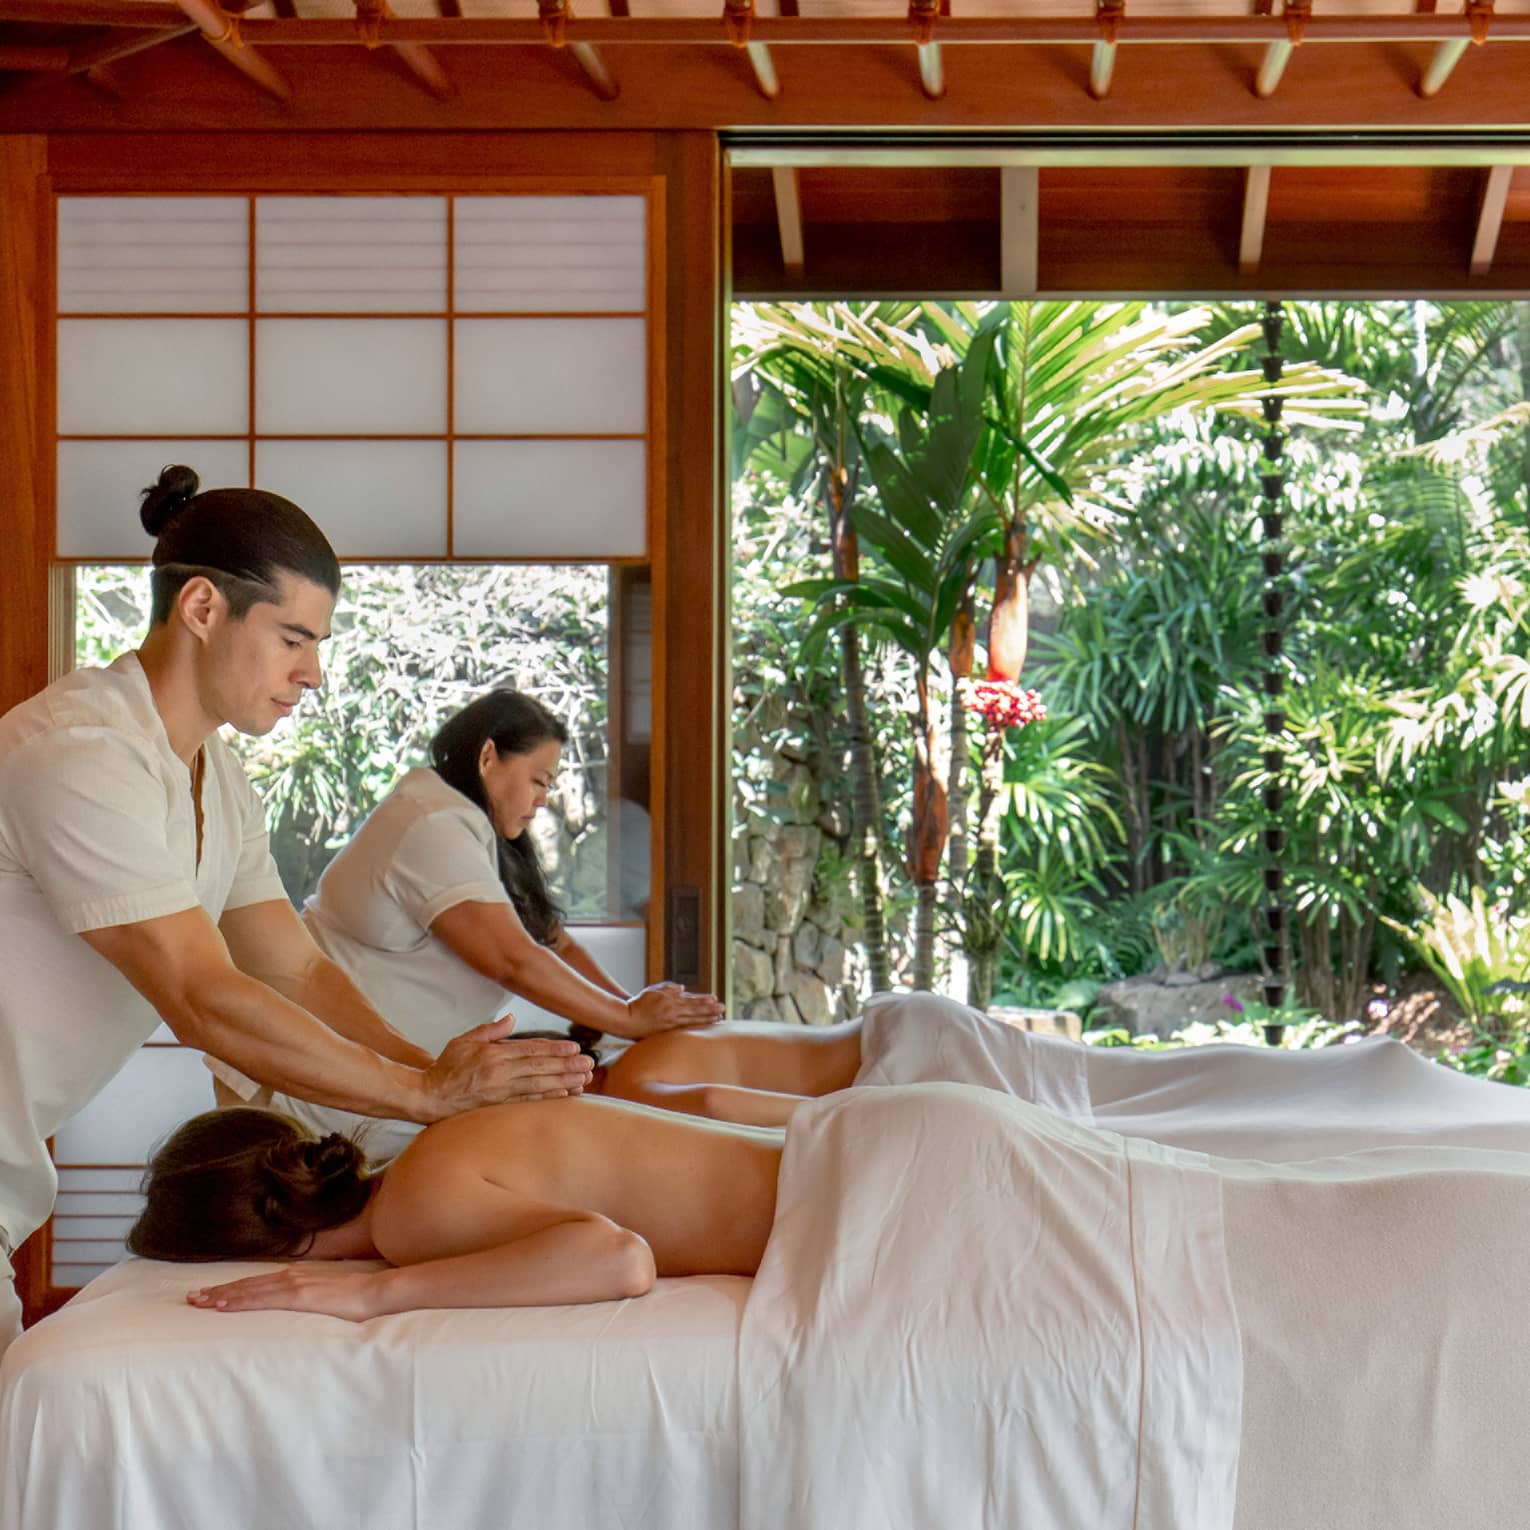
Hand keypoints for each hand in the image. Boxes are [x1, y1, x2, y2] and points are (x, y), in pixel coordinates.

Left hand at [187, 1266, 385, 1322]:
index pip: (257, 1284)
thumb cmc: (355, 1299)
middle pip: (247, 1285)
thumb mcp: (325, 1299)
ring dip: (222, 1296)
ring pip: (249, 1290)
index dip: (232, 1289)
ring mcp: (294, 1284)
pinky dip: (240, 1301)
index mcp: (296, 1278)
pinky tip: (224, 1305)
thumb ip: (307, 1301)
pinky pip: (263, 1299)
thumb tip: (297, 1311)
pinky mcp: (299, 1296)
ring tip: (199, 1302)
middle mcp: (291, 1276)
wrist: (376, 1294)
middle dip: (218, 1292)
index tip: (209, 1295)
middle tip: (191, 1298)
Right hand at [421, 1014, 592, 1120]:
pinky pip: (527, 1102)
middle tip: (588, 1064)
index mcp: (493, 1054)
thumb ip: (490, 1030)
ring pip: (537, 1086)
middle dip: (566, 1066)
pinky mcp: (498, 1107)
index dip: (554, 1049)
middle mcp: (499, 1073)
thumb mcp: (464, 1040)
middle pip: (539, 1068)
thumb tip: (511, 1019)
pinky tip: (564, 1096)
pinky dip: (547, 1099)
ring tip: (584, 1079)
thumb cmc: (446, 1068)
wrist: (429, 1097)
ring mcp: (499, 1092)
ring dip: (563, 1082)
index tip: (574, 1048)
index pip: (530, 1050)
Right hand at [620, 982, 724, 1038]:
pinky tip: (704, 1027)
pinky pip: (685, 1029)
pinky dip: (695, 1027)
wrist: (627, 1020)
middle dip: (709, 1009)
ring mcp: (670, 1023)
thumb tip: (682, 988)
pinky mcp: (667, 1031)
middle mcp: (672, 1012)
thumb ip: (668, 988)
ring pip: (692, 1020)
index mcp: (669, 1000)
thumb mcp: (653, 991)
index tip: (714, 999)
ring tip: (718, 1017)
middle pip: (694, 1010)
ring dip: (706, 1018)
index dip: (702, 1000)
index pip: (690, 1000)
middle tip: (723, 1008)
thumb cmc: (638, 1004)